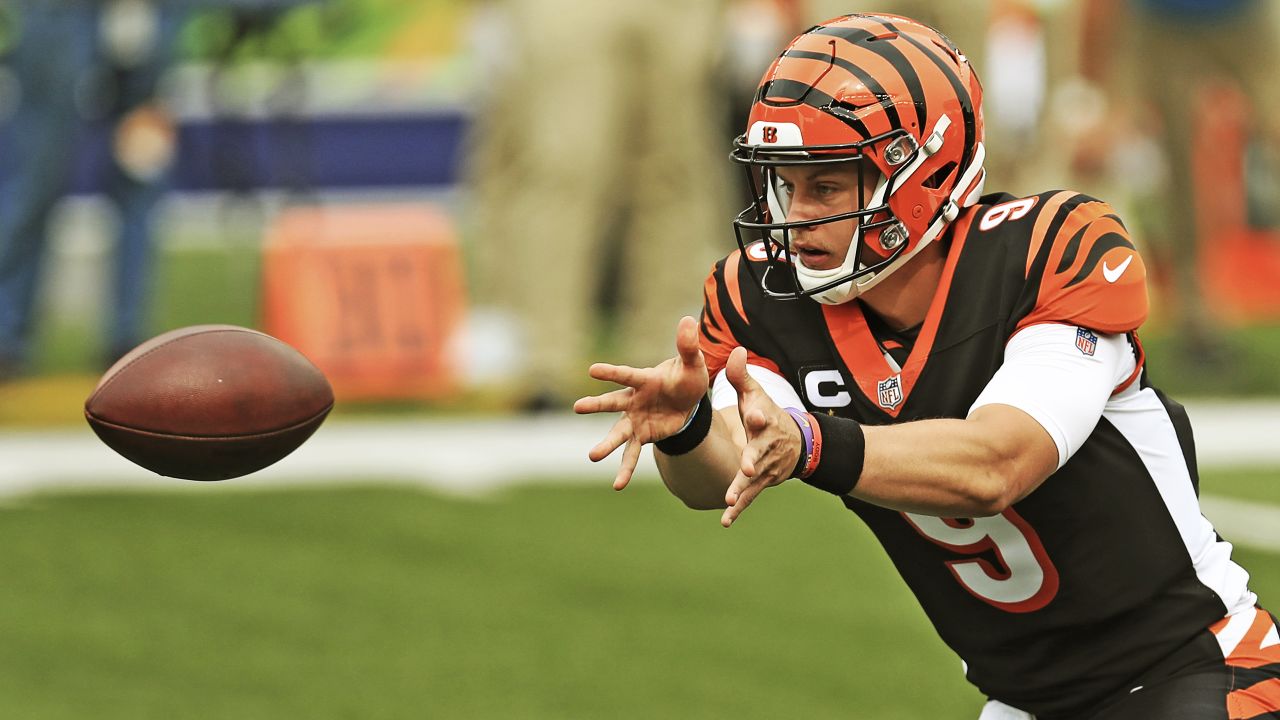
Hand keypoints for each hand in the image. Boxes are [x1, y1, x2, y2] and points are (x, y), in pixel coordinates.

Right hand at [574, 316, 709, 490]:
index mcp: (644, 380)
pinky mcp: (641, 436)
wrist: (687, 401)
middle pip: (612, 403)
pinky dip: (625, 470)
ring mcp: (634, 420)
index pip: (626, 375)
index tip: (593, 370)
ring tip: (593, 456)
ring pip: (618, 433)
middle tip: (578, 407)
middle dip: (596, 405)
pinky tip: (618, 485)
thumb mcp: (692, 364)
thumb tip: (688, 319)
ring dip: (606, 444)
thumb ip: (688, 346)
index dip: (611, 372)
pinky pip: (631, 455)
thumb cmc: (686, 378)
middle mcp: (633, 400)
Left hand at [720, 346, 801, 527]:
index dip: (759, 415)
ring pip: (753, 479)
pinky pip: (749, 496)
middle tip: (747, 467)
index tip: (755, 415)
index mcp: (766, 421)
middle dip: (753, 459)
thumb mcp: (755, 393)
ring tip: (729, 498)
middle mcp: (767, 446)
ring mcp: (765, 466)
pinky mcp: (762, 482)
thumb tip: (735, 350)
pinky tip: (725, 520)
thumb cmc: (767, 414)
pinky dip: (738, 509)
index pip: (764, 416)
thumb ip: (741, 375)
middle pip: (760, 452)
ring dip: (741, 489)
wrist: (796, 442)